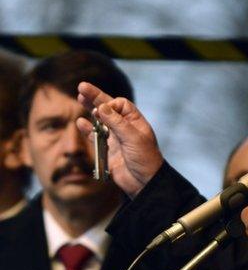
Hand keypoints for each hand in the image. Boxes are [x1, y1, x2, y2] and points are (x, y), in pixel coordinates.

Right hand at [76, 82, 163, 197]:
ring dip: (90, 110)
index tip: (104, 111)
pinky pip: (95, 137)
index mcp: (136, 122)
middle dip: (96, 97)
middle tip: (82, 87)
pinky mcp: (107, 150)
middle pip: (108, 108)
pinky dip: (87, 130)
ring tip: (80, 97)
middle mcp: (125, 128)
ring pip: (100, 121)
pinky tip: (80, 122)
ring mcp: (115, 138)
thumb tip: (101, 107)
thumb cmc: (145, 159)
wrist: (144, 183)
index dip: (110, 104)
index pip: (121, 104)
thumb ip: (117, 123)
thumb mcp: (133, 139)